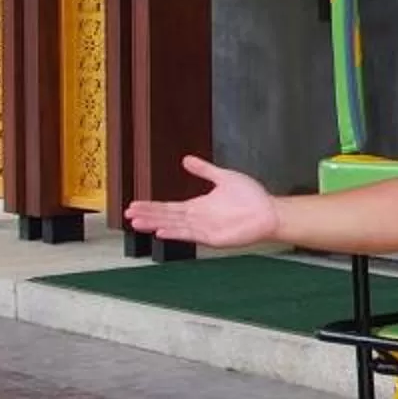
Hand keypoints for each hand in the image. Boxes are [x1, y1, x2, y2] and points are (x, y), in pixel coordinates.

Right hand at [125, 155, 280, 249]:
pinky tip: (161, 232)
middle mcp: (197, 219)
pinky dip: (175, 233)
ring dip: (155, 225)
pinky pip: (190, 236)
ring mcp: (203, 229)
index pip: (168, 207)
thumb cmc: (251, 197)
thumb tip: (186, 160)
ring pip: (174, 226)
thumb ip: (204, 170)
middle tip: (128, 214)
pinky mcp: (212, 238)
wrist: (269, 211)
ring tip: (137, 223)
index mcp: (198, 206)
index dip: (151, 206)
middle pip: (166, 217)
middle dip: (147, 215)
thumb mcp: (223, 177)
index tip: (134, 204)